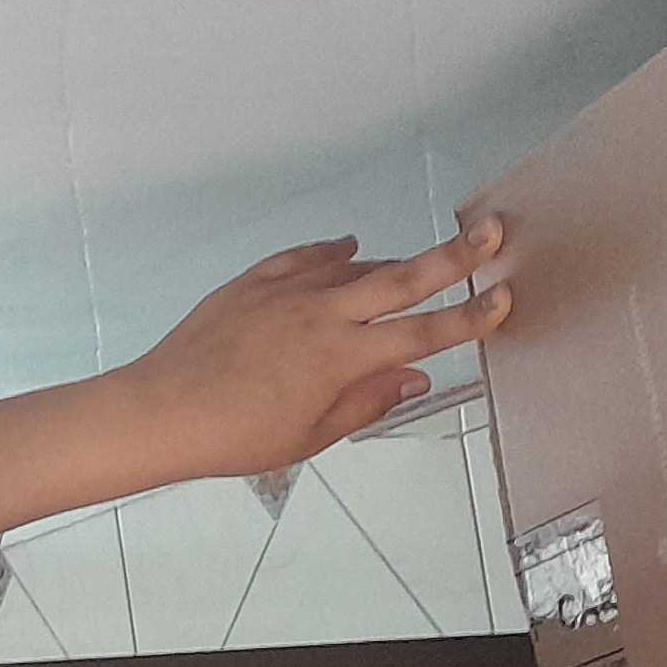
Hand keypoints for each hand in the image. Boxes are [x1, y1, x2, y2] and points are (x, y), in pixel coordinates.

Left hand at [0, 215, 513, 541]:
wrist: (162, 409)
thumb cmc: (237, 437)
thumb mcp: (311, 435)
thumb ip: (367, 402)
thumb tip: (416, 377)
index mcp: (342, 357)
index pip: (423, 334)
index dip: (469, 318)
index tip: (504, 298)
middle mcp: (322, 313)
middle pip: (401, 277)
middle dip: (453, 255)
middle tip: (492, 230)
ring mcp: (286, 291)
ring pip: (355, 266)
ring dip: (389, 264)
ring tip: (416, 266)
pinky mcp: (253, 282)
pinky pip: (304, 257)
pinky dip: (331, 252)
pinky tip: (347, 248)